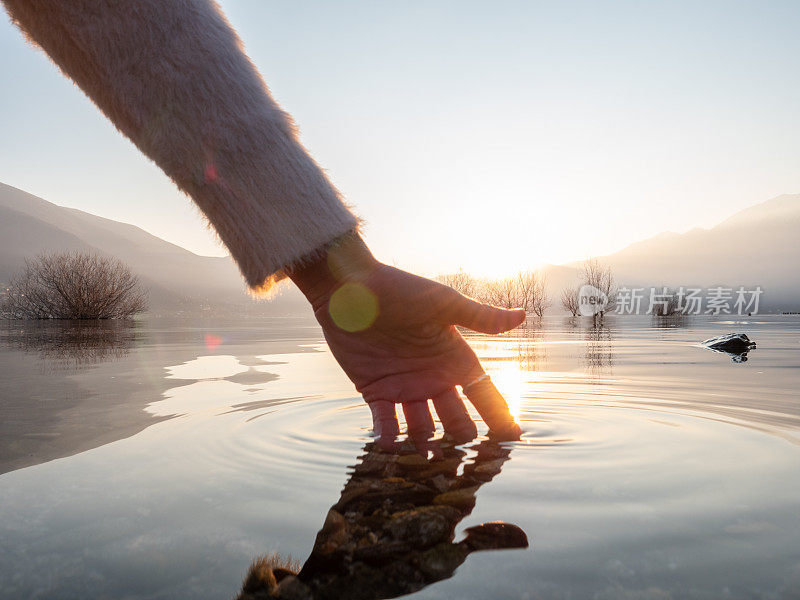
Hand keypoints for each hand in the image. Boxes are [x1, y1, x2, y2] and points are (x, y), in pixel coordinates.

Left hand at [288, 234, 523, 449]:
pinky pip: (385, 420)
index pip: (484, 393)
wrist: (351, 289)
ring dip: (426, 444)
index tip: (514, 438)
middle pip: (455, 417)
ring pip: (422, 426)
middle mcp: (433, 378)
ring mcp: (404, 386)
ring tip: (429, 461)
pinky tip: (390, 446)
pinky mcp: (375, 390)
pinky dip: (388, 435)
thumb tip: (522, 316)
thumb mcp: (443, 303)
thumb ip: (480, 317)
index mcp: (454, 358)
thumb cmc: (400, 290)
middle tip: (466, 456)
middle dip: (462, 437)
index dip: (499, 415)